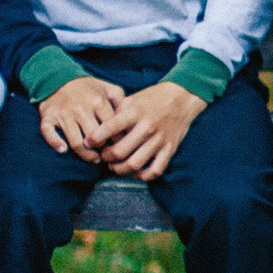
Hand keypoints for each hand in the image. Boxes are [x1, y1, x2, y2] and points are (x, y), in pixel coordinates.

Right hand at [38, 75, 124, 158]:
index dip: (118, 142)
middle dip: (103, 152)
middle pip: (95, 139)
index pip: (112, 129)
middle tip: (108, 158)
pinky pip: (49, 134)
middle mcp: (81, 108)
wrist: (58, 77)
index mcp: (98, 102)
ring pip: (76, 142)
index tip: (121, 148)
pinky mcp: (48, 116)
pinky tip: (63, 150)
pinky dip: (55, 143)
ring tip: (94, 159)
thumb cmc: (87, 88)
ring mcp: (64, 113)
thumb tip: (132, 120)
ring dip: (85, 155)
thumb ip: (122, 101)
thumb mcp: (108, 88)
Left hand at [91, 81, 208, 180]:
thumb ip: (117, 112)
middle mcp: (146, 127)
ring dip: (119, 169)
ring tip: (114, 166)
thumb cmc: (154, 97)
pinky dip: (143, 176)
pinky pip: (155, 170)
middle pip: (119, 152)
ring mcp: (159, 140)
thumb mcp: (133, 98)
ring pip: (135, 164)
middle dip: (105, 157)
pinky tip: (135, 172)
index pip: (109, 129)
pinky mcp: (170, 149)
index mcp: (135, 113)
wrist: (183, 96)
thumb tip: (100, 128)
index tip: (88, 143)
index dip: (94, 139)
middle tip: (102, 156)